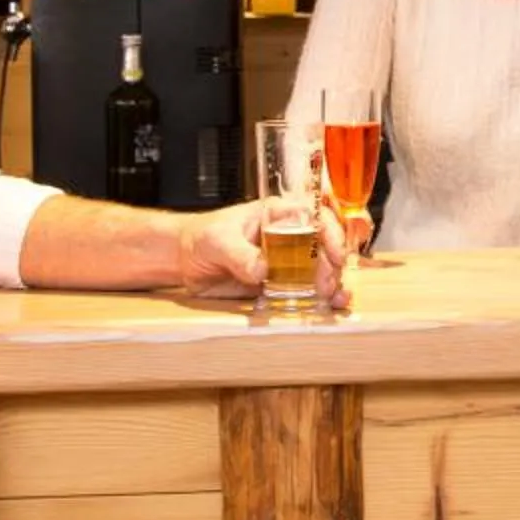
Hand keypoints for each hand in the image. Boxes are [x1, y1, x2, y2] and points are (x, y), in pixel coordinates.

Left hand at [183, 200, 350, 308]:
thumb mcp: (217, 240)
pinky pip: (305, 291)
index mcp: (277, 215)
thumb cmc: (201, 237)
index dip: (331, 232)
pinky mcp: (280, 285)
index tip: (335, 253)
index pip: (315, 216)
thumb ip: (239, 254)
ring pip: (321, 270)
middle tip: (327, 283)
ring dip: (333, 283)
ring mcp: (287, 262)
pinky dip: (320, 299)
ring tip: (335, 298)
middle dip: (332, 265)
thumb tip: (262, 270)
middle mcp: (288, 236)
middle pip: (324, 246)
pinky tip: (330, 305)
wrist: (184, 260)